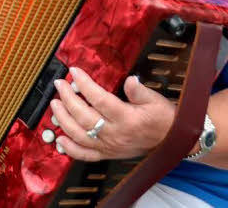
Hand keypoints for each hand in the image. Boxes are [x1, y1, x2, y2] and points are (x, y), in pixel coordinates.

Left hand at [49, 66, 175, 161]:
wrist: (172, 141)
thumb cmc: (163, 118)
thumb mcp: (155, 100)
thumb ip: (139, 91)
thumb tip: (129, 80)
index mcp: (127, 118)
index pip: (99, 99)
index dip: (84, 84)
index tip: (74, 71)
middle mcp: (116, 134)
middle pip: (84, 117)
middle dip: (68, 99)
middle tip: (60, 84)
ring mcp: (110, 146)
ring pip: (80, 135)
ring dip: (63, 120)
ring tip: (55, 104)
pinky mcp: (108, 155)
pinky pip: (85, 155)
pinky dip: (71, 149)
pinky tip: (60, 139)